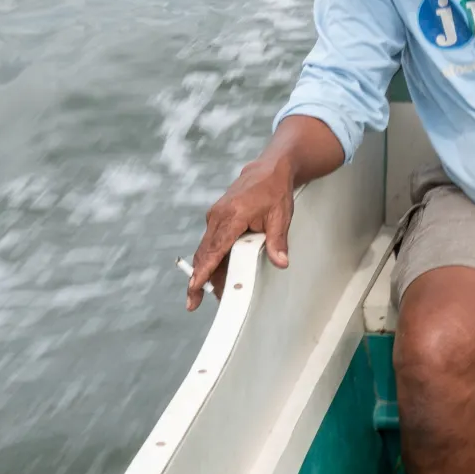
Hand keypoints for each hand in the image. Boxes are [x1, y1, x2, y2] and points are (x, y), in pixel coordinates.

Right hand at [185, 157, 295, 308]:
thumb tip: (281, 262)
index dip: (204, 270)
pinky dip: (212, 259)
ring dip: (206, 271)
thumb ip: (277, 241)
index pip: (215, 248)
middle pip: (204, 253)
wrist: (268, 170)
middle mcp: (217, 216)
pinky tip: (218, 274)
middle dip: (199, 279)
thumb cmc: (274, 191)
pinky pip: (211, 243)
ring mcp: (214, 217)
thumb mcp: (280, 216)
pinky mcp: (216, 219)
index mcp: (232, 215)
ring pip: (206, 250)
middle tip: (193, 303)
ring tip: (212, 293)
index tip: (194, 287)